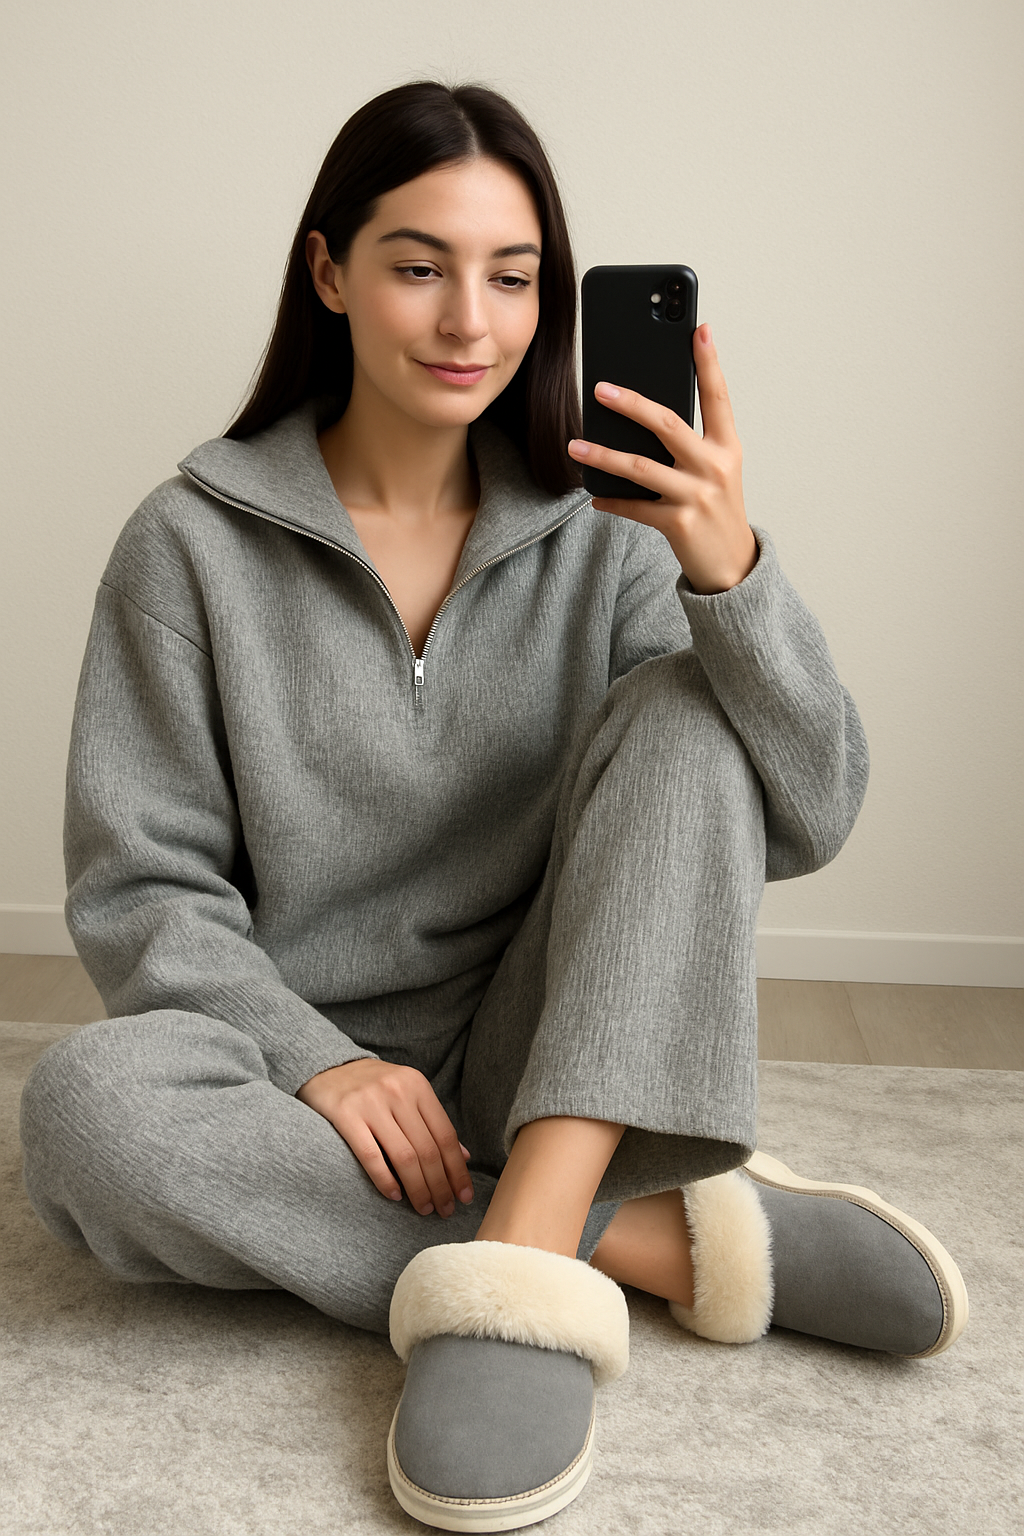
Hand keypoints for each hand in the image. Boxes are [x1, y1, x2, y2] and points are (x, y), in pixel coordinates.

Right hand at [296, 1058, 473, 1216]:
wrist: (329, 1067)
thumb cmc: (375, 1086)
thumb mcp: (408, 1093)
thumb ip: (433, 1122)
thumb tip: (464, 1157)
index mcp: (418, 1086)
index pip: (445, 1135)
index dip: (457, 1170)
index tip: (464, 1196)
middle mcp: (398, 1092)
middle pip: (427, 1150)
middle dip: (440, 1186)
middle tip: (445, 1210)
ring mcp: (371, 1103)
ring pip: (404, 1156)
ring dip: (418, 1188)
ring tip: (424, 1208)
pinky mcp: (346, 1115)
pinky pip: (370, 1155)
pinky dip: (385, 1180)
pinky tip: (394, 1196)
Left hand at [568, 323, 757, 594]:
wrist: (732, 568)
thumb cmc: (716, 510)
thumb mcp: (714, 471)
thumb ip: (690, 443)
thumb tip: (642, 414)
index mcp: (727, 447)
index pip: (718, 397)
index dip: (708, 362)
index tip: (698, 328)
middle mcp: (715, 467)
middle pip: (668, 425)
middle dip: (631, 404)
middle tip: (600, 388)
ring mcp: (697, 496)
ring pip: (641, 467)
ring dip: (602, 456)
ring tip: (574, 445)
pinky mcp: (679, 525)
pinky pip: (635, 508)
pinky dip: (612, 501)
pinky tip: (593, 495)